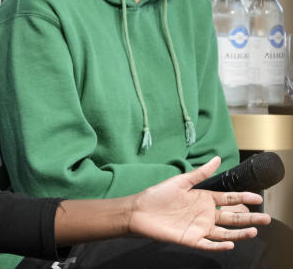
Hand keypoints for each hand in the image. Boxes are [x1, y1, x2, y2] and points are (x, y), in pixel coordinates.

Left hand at [128, 156, 271, 250]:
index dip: (243, 199)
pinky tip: (230, 243)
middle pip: (232, 217)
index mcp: (203, 199)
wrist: (138, 211)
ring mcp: (199, 228)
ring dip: (240, 233)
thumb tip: (217, 158)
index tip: (258, 198)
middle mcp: (204, 215)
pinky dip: (220, 245)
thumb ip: (200, 173)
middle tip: (266, 218)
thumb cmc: (157, 195)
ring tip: (254, 231)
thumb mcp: (180, 181)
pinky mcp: (190, 239)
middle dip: (250, 218)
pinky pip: (208, 244)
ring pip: (225, 233)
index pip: (229, 199)